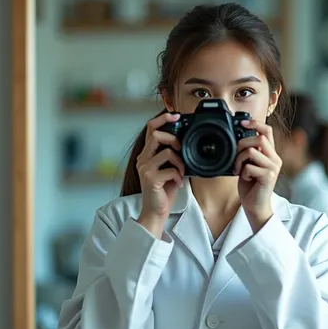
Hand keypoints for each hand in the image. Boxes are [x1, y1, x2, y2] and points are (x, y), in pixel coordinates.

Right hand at [136, 112, 184, 237]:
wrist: (155, 212)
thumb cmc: (163, 191)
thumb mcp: (168, 169)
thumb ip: (172, 156)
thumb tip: (184, 143)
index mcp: (146, 155)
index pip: (151, 129)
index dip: (163, 119)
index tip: (176, 116)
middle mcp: (142, 159)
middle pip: (157, 135)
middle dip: (175, 139)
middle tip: (182, 150)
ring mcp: (145, 169)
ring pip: (168, 152)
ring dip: (180, 162)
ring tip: (181, 172)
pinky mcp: (151, 179)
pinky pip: (171, 169)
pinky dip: (179, 175)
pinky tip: (178, 183)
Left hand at [234, 120, 281, 231]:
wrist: (255, 207)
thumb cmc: (250, 187)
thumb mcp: (248, 165)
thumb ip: (248, 153)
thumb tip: (237, 139)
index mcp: (271, 154)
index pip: (268, 131)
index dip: (255, 123)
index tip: (242, 123)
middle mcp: (275, 159)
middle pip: (259, 138)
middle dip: (241, 144)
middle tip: (235, 155)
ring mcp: (273, 168)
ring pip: (252, 151)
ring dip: (239, 159)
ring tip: (238, 169)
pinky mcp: (268, 177)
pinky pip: (249, 166)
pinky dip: (242, 172)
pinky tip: (244, 178)